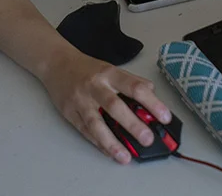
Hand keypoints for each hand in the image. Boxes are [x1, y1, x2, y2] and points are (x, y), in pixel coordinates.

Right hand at [40, 49, 171, 164]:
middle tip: (147, 139)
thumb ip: (131, 82)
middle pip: (114, 106)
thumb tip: (152, 95)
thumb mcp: (111, 69)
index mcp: (109, 74)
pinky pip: (85, 132)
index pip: (135, 87)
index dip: (152, 102)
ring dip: (111, 142)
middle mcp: (95, 87)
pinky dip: (98, 144)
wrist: (56, 64)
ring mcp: (80, 101)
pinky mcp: (70, 113)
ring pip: (95, 123)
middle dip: (132, 124)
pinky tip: (110, 153)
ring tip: (125, 157)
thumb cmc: (88, 69)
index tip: (165, 117)